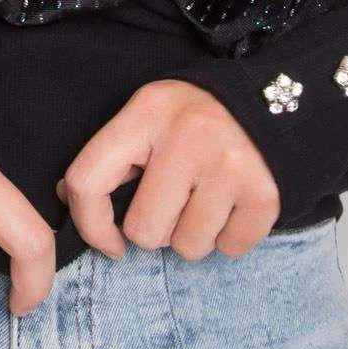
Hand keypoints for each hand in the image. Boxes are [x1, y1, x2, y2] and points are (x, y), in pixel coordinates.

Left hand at [56, 80, 280, 258]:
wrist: (278, 100)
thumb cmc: (198, 119)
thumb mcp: (151, 116)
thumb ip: (113, 154)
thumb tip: (69, 198)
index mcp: (147, 112)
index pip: (88, 181)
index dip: (90, 225)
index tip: (110, 241)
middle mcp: (188, 134)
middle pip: (144, 231)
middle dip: (158, 229)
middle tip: (178, 201)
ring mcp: (229, 164)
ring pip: (188, 247)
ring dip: (195, 234)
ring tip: (208, 199)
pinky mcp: (265, 192)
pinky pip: (231, 248)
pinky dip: (231, 236)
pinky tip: (235, 203)